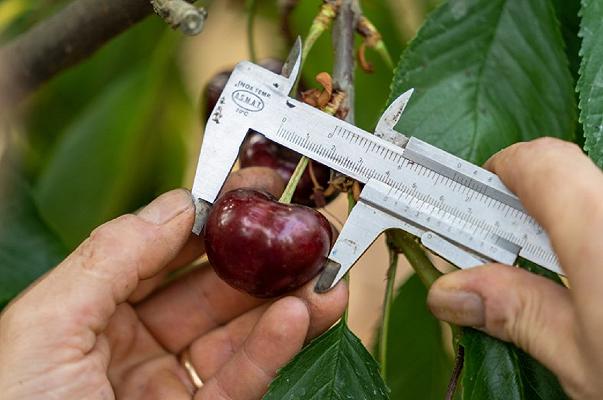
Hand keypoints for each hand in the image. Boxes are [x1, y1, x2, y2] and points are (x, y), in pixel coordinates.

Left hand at [0, 167, 347, 399]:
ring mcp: (165, 388)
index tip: (253, 196)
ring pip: (235, 337)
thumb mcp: (48, 324)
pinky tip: (299, 318)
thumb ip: (113, 256)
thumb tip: (180, 203)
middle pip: (209, 293)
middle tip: (303, 238)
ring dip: (284, 305)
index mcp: (90, 313)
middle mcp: (131, 346)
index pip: (161, 254)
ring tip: (325, 278)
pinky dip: (272, 350)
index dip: (209, 222)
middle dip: (260, 264)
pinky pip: (240, 382)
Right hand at [427, 138, 602, 398]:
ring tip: (589, 291)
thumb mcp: (592, 369)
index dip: (500, 176)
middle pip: (582, 181)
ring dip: (587, 234)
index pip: (537, 161)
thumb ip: (518, 314)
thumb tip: (449, 292)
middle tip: (531, 268)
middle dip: (543, 215)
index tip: (482, 206)